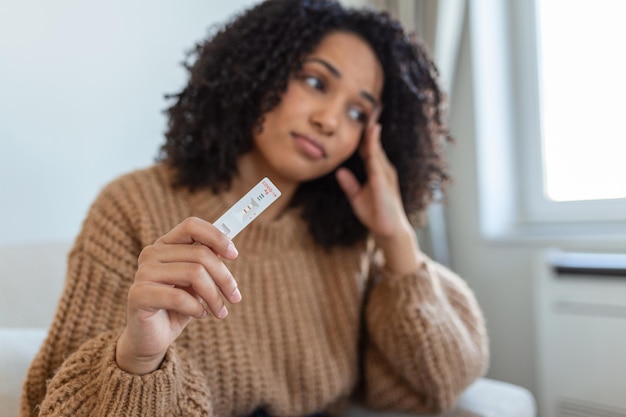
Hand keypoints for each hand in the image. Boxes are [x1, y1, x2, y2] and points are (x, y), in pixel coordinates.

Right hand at [116, 217, 240, 374]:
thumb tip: (228, 248)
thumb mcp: (196, 282)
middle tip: (235, 297)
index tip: (234, 254)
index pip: (192, 226)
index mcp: (165, 245)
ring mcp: (143, 273)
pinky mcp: (138, 295)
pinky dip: (197, 308)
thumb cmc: (177, 307)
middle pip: (200, 253)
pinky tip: (200, 315)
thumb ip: (206, 263)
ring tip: (220, 311)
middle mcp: (151, 254)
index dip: (216, 237)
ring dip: (214, 296)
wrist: (151, 339)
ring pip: (194, 273)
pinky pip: (179, 297)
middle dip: (224, 277)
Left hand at [335, 113, 412, 240]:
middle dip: (371, 122)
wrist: (388, 231)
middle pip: (374, 141)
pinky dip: (374, 143)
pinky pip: (377, 157)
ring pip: (376, 145)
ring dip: (373, 128)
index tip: (360, 114)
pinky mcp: (383, 179)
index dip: (364, 131)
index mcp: (375, 170)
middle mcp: (382, 167)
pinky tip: (371, 131)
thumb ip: (349, 184)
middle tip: (370, 102)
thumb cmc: (375, 214)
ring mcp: (384, 172)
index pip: (368, 146)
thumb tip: (339, 171)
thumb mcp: (356, 197)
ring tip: (371, 109)